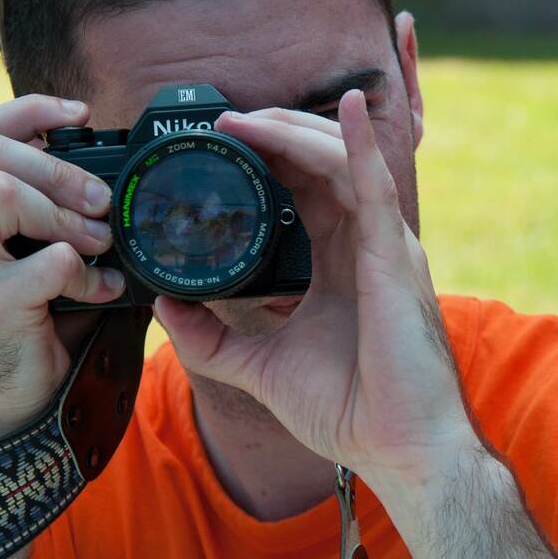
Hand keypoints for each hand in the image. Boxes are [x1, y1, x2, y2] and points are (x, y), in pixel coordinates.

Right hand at [0, 94, 125, 449]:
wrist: (14, 418)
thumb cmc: (41, 338)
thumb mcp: (46, 266)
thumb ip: (62, 222)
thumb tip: (124, 182)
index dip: (28, 110)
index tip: (81, 113)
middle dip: (58, 165)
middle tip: (101, 203)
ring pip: (1, 192)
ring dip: (65, 213)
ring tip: (97, 246)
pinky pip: (43, 260)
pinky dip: (83, 271)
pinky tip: (101, 292)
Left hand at [152, 91, 476, 498]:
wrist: (396, 449)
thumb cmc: (349, 410)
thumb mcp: (259, 366)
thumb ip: (211, 338)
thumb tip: (161, 308)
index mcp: (341, 262)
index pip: (306, 187)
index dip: (269, 155)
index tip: (220, 141)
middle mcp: (368, 244)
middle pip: (324, 162)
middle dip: (276, 132)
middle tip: (223, 120)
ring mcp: (386, 247)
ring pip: (344, 162)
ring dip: (294, 133)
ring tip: (245, 119)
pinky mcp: (394, 259)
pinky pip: (376, 188)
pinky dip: (360, 145)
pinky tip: (343, 109)